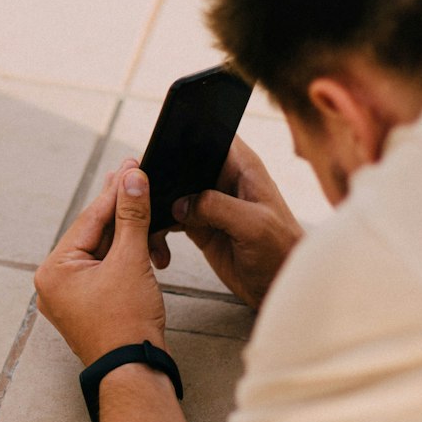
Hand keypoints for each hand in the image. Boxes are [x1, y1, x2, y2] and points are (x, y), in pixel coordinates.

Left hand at [35, 159, 166, 365]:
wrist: (136, 372)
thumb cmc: (127, 325)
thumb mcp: (131, 261)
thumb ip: (132, 216)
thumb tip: (132, 179)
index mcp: (54, 271)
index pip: (89, 220)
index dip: (115, 191)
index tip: (131, 167)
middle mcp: (55, 283)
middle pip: (94, 234)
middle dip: (122, 210)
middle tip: (138, 176)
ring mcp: (71, 297)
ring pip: (103, 252)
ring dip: (130, 236)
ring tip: (151, 213)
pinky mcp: (90, 306)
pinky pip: (106, 270)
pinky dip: (127, 257)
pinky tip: (147, 245)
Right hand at [151, 137, 302, 308]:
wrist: (279, 286)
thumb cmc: (280, 251)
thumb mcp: (254, 225)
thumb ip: (217, 207)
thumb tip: (180, 204)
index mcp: (242, 166)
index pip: (210, 135)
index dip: (185, 135)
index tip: (161, 149)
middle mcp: (223, 180)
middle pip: (181, 163)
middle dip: (161, 177)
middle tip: (141, 195)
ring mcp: (209, 203)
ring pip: (171, 193)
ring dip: (155, 208)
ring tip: (148, 229)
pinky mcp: (199, 226)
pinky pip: (170, 221)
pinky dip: (159, 232)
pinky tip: (158, 249)